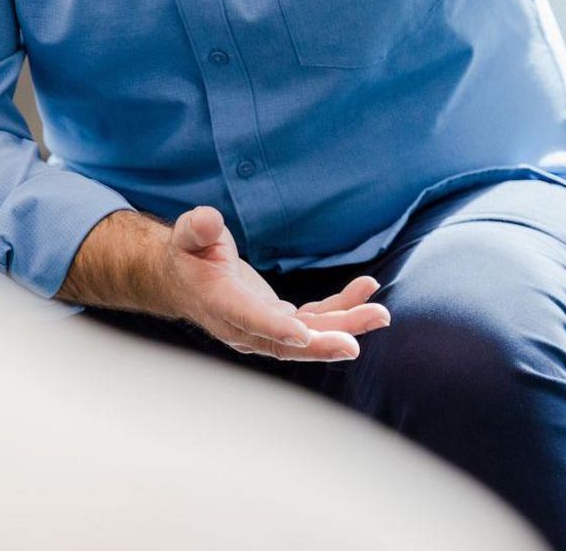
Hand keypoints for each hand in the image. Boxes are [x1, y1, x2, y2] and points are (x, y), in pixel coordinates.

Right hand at [164, 206, 389, 361]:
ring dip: (345, 327)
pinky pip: (315, 320)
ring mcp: (265, 328)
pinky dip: (342, 308)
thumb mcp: (188, 236)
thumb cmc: (189, 255)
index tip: (303, 335)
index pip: (249, 319)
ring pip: (308, 335)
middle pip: (286, 342)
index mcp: (220, 304)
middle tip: (354, 344)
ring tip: (379, 314)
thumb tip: (207, 220)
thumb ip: (197, 230)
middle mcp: (244, 326)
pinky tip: (367, 290)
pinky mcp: (281, 321)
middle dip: (322, 343)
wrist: (186, 280)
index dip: (276, 329)